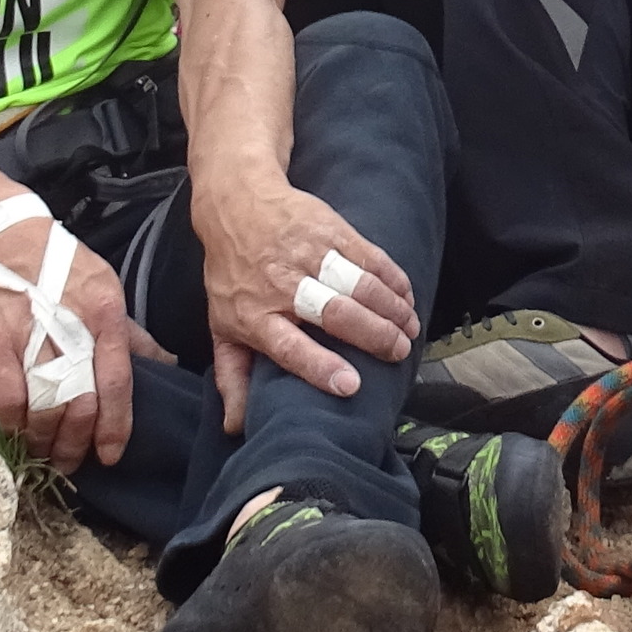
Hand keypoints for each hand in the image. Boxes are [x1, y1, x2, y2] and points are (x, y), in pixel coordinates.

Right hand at [0, 225, 166, 473]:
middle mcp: (74, 328)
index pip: (118, 382)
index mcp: (106, 315)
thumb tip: (166, 364)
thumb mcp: (107, 289)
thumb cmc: (65, 266)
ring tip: (43, 454)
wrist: (8, 235)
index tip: (110, 455)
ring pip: (45, 403)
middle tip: (70, 465)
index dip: (115, 425)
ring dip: (44, 438)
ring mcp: (32, 335)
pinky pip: (7, 394)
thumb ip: (132, 334)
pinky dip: (13, 420)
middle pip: (80, 401)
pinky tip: (17, 431)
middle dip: (76, 442)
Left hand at [194, 172, 419, 430]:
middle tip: (399, 351)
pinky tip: (406, 294)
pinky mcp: (328, 229)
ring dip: (389, 306)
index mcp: (255, 317)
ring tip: (410, 327)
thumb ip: (232, 376)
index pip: (289, 347)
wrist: (236, 204)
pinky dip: (391, 275)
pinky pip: (367, 255)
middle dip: (373, 335)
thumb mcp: (222, 325)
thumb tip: (236, 426)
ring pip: (356, 283)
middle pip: (334, 313)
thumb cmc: (232, 274)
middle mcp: (282, 286)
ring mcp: (307, 255)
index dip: (319, 367)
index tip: (350, 385)